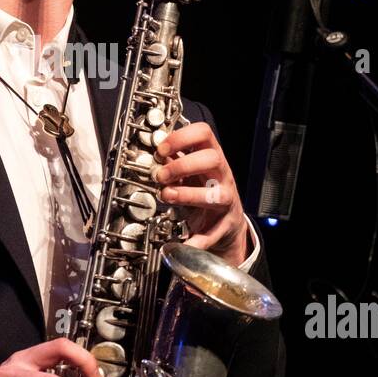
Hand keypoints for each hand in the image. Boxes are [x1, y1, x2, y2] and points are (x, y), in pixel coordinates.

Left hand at [154, 121, 249, 267]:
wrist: (225, 221)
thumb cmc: (204, 190)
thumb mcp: (190, 171)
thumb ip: (173, 161)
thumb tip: (152, 154)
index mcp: (212, 157)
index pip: (204, 134)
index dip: (181, 137)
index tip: (162, 149)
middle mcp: (221, 176)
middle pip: (212, 159)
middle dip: (183, 165)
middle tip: (161, 176)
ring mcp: (225, 199)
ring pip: (215, 195)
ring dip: (188, 195)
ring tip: (167, 196)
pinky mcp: (224, 224)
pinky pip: (213, 233)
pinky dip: (198, 239)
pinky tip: (185, 242)